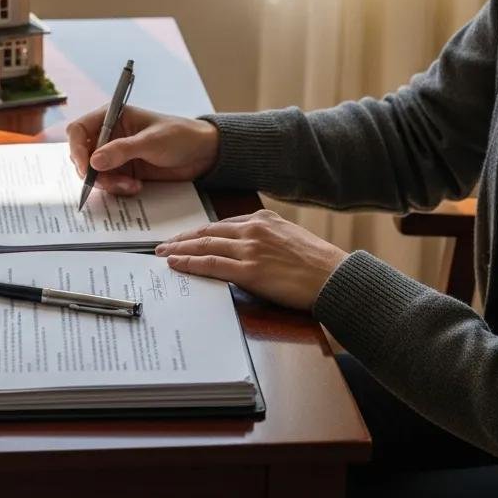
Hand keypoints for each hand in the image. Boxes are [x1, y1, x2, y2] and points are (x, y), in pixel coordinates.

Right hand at [66, 106, 219, 195]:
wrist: (202, 154)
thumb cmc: (179, 136)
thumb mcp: (151, 142)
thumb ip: (122, 150)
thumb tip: (93, 161)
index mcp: (112, 117)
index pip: (79, 130)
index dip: (75, 148)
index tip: (85, 167)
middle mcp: (109, 136)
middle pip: (82, 155)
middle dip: (93, 172)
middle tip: (108, 182)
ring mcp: (115, 155)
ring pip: (95, 173)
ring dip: (108, 183)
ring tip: (130, 185)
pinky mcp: (124, 171)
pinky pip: (109, 184)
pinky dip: (118, 188)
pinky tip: (136, 187)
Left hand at [155, 209, 348, 311]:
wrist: (335, 278)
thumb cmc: (317, 264)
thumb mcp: (288, 238)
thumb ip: (264, 239)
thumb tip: (241, 249)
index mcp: (263, 219)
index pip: (221, 224)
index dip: (198, 232)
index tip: (184, 237)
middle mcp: (254, 230)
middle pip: (207, 232)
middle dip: (182, 239)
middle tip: (162, 245)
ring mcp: (250, 250)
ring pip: (205, 246)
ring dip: (179, 250)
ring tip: (162, 254)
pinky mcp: (249, 271)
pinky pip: (211, 265)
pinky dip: (190, 263)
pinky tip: (176, 264)